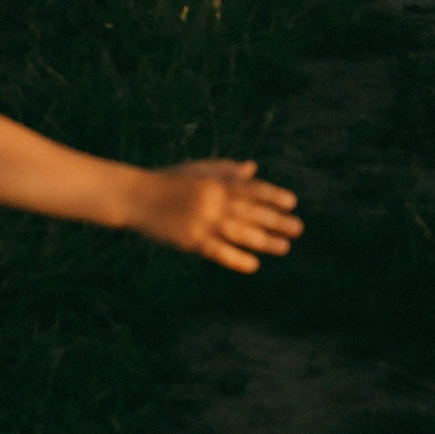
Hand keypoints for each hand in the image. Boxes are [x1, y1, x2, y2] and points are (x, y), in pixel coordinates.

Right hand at [133, 158, 299, 272]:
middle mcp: (212, 200)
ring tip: (284, 247)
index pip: (250, 188)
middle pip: (250, 212)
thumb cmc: (168, 181)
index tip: (291, 203)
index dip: (272, 195)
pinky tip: (253, 264)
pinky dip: (237, 259)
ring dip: (264, 241)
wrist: (137, 196)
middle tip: (298, 228)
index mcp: (214, 182)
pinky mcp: (191, 240)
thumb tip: (252, 169)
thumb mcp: (197, 170)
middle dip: (276, 220)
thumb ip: (225, 170)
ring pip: (239, 233)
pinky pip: (219, 252)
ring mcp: (202, 221)